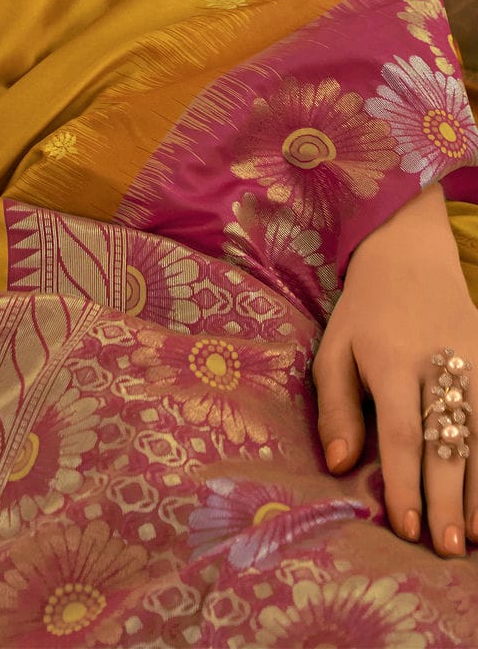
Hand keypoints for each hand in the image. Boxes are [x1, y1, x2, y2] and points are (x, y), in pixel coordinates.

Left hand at [312, 181, 476, 556]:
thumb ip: (335, 406)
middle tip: (447, 548)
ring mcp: (475, 362)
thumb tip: (339, 464)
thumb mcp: (336, 345)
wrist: (419, 250)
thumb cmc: (369, 307)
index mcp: (390, 360)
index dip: (406, 483)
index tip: (406, 527)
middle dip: (448, 499)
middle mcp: (438, 364)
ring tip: (473, 537)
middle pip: (447, 442)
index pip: (401, 433)